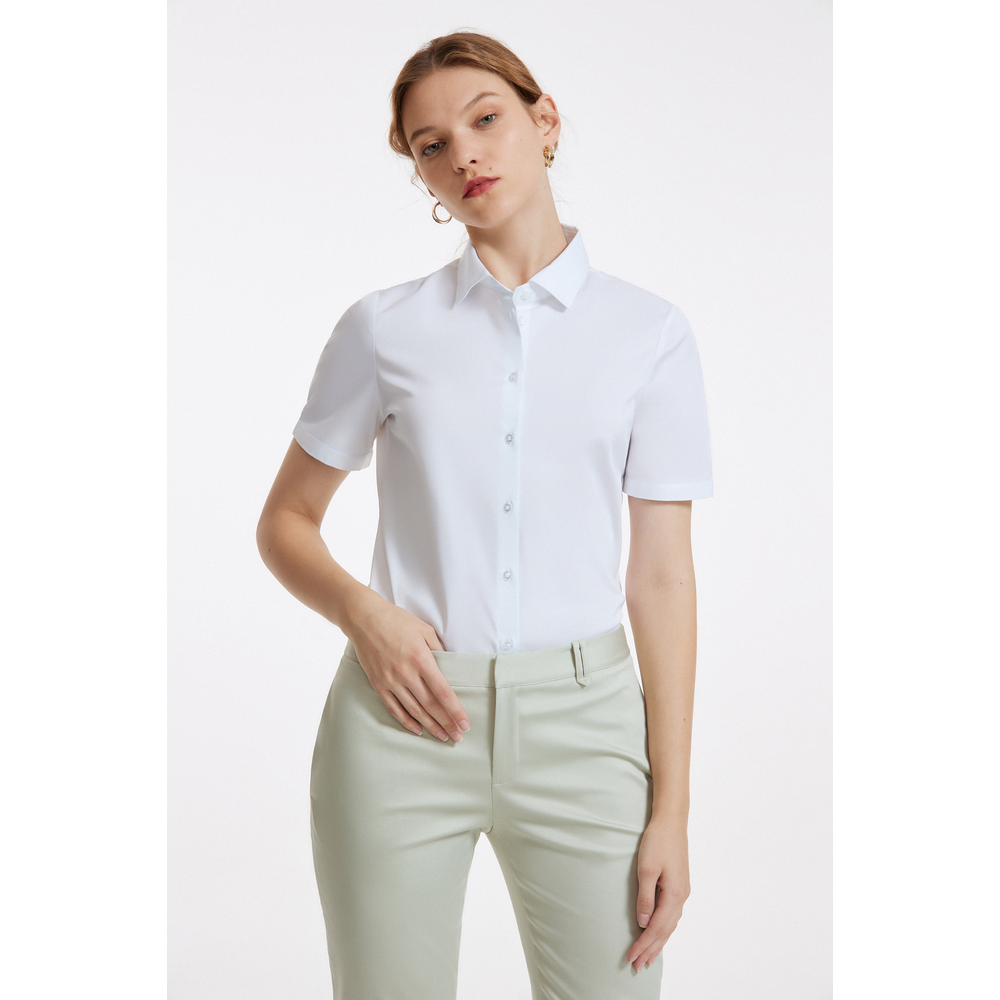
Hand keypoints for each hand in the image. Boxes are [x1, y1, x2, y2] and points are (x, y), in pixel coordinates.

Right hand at [346, 588, 469, 742]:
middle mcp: (406, 674)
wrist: (364, 618)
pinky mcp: (378, 684)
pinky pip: (394, 708)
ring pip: (414, 710)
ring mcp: (390, 681)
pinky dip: (406, 721)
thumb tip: (452, 667)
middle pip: (430, 706)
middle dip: (447, 723)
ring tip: (442, 736)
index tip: (465, 723)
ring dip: (430, 726)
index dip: (455, 710)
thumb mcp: (424, 630)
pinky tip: (418, 729)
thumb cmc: (397, 620)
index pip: (443, 692)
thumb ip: (440, 649)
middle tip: (458, 737)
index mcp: (421, 659)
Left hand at [627, 817, 690, 971]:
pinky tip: (659, 932)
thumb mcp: (646, 869)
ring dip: (658, 942)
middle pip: (666, 931)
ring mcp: (682, 891)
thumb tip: (642, 922)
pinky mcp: (679, 885)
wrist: (671, 821)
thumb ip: (645, 897)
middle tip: (638, 966)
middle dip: (652, 949)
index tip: (632, 957)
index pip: (657, 927)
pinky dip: (664, 928)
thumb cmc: (657, 841)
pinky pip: (672, 915)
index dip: (644, 944)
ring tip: (648, 956)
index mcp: (674, 894)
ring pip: (670, 924)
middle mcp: (682, 897)